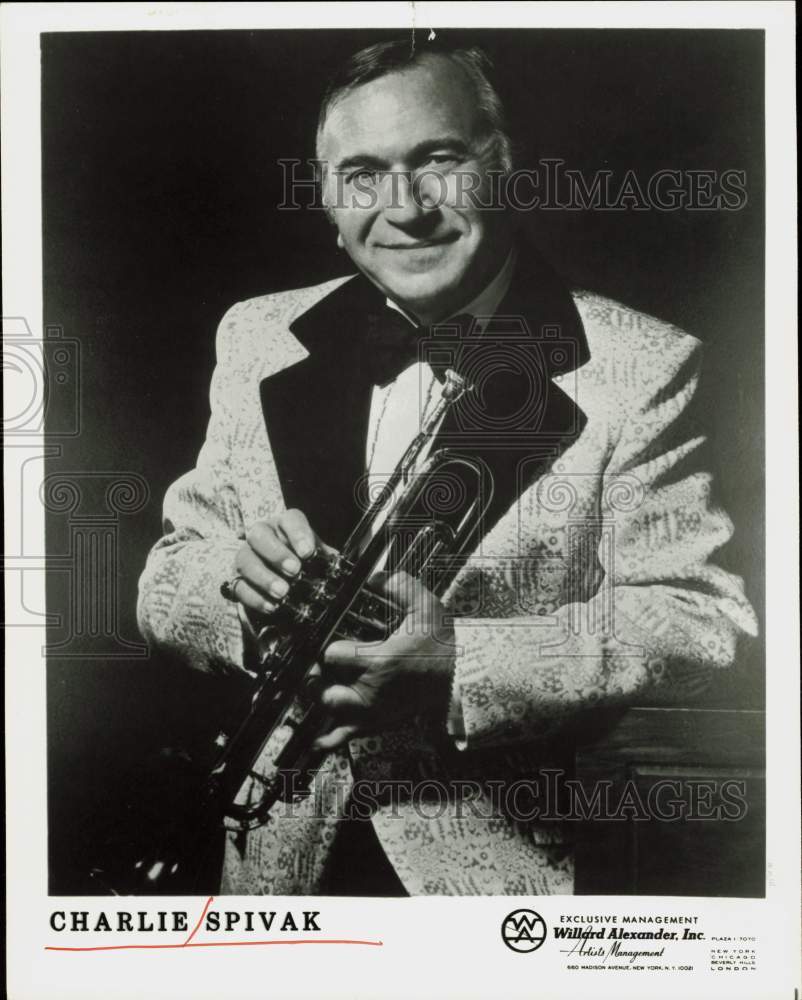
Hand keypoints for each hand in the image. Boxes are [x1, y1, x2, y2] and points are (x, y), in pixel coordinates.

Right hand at [231, 508, 323, 616]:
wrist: (287, 585)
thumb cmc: (306, 565)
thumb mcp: (319, 559)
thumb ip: (327, 560)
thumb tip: (338, 566)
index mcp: (285, 525)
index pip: (290, 520)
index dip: (298, 534)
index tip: (308, 553)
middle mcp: (262, 536)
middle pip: (258, 534)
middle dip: (276, 553)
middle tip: (294, 570)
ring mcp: (246, 556)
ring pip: (244, 559)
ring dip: (264, 577)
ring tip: (282, 592)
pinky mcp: (236, 579)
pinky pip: (239, 586)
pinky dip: (255, 597)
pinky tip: (271, 606)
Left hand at [313, 572, 456, 750]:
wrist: (461, 678)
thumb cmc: (441, 643)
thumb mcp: (425, 606)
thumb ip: (399, 586)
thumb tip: (374, 576)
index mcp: (378, 660)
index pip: (331, 655)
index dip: (327, 646)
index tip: (333, 640)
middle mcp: (371, 690)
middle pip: (323, 687)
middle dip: (319, 674)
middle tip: (323, 664)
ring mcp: (373, 711)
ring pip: (330, 709)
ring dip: (323, 697)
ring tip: (326, 684)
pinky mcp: (378, 724)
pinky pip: (345, 738)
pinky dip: (329, 739)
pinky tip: (316, 738)